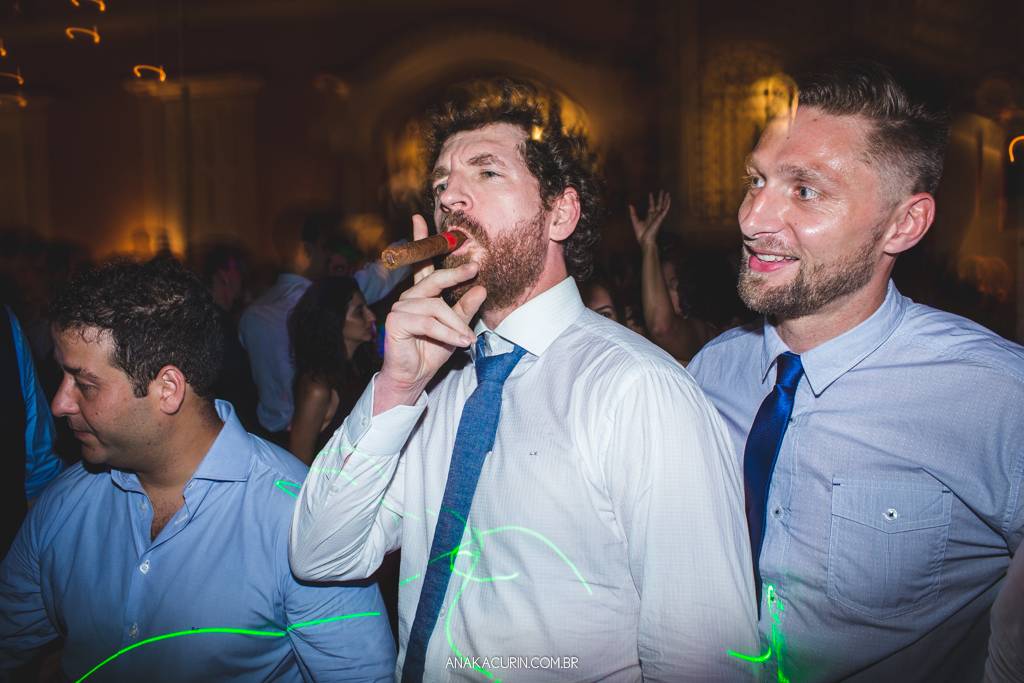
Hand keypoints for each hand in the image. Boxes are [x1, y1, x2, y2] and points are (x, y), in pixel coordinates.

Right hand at [373, 215, 485, 413]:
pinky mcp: (396, 321)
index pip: (423, 264)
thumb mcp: (457, 328)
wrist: (414, 377)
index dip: (421, 240)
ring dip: (456, 323)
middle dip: (455, 274)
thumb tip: (481, 288)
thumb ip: (466, 308)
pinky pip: (429, 322)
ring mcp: (400, 307)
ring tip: (469, 338)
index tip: (420, 217)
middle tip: (475, 268)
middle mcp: (409, 297)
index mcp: (422, 294)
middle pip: (434, 280)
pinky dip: (448, 333)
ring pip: (435, 306)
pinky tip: (460, 341)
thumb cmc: (433, 351)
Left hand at [629, 191, 671, 249]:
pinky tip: (669, 199)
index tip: (651, 193)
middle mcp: (655, 216)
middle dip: (660, 198)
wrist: (645, 240)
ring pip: (663, 206)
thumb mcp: (635, 222)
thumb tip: (630, 205)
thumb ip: (633, 214)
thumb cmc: (641, 234)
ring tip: (668, 193)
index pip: (651, 206)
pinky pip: (665, 210)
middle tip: (662, 190)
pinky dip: (667, 205)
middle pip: (658, 205)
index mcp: (649, 217)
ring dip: (665, 199)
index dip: (651, 200)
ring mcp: (658, 217)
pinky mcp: (660, 218)